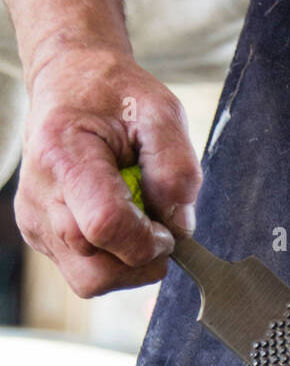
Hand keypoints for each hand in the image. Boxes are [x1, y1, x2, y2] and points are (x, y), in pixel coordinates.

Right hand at [14, 47, 200, 296]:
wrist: (69, 84)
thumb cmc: (116, 98)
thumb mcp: (162, 112)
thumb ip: (178, 168)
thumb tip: (178, 226)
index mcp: (63, 154)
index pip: (105, 226)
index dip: (148, 239)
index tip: (165, 224)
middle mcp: (39, 195)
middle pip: (98, 269)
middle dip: (141, 258)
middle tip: (153, 222)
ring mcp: (35, 222)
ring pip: (91, 281)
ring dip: (127, 265)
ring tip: (135, 222)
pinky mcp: (39, 237)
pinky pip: (85, 274)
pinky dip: (112, 260)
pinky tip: (117, 223)